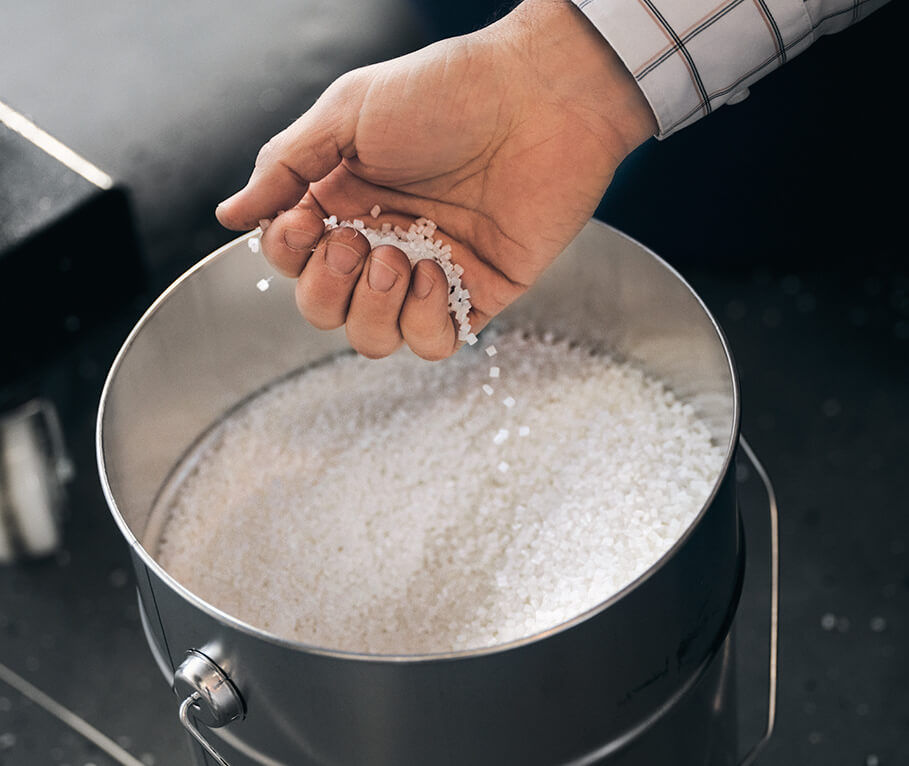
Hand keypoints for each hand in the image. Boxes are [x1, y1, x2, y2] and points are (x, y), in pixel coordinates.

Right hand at [216, 0, 655, 359]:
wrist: (540, 96)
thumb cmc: (446, 92)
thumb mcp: (349, 113)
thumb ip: (286, 167)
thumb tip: (229, 216)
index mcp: (345, 203)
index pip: (292, 261)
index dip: (287, 257)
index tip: (301, 224)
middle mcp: (383, 243)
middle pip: (325, 310)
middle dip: (329, 288)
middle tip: (362, 241)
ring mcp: (429, 272)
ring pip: (374, 339)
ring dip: (372, 311)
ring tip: (398, 258)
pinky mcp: (478, 292)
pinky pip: (435, 344)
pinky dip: (423, 323)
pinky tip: (436, 276)